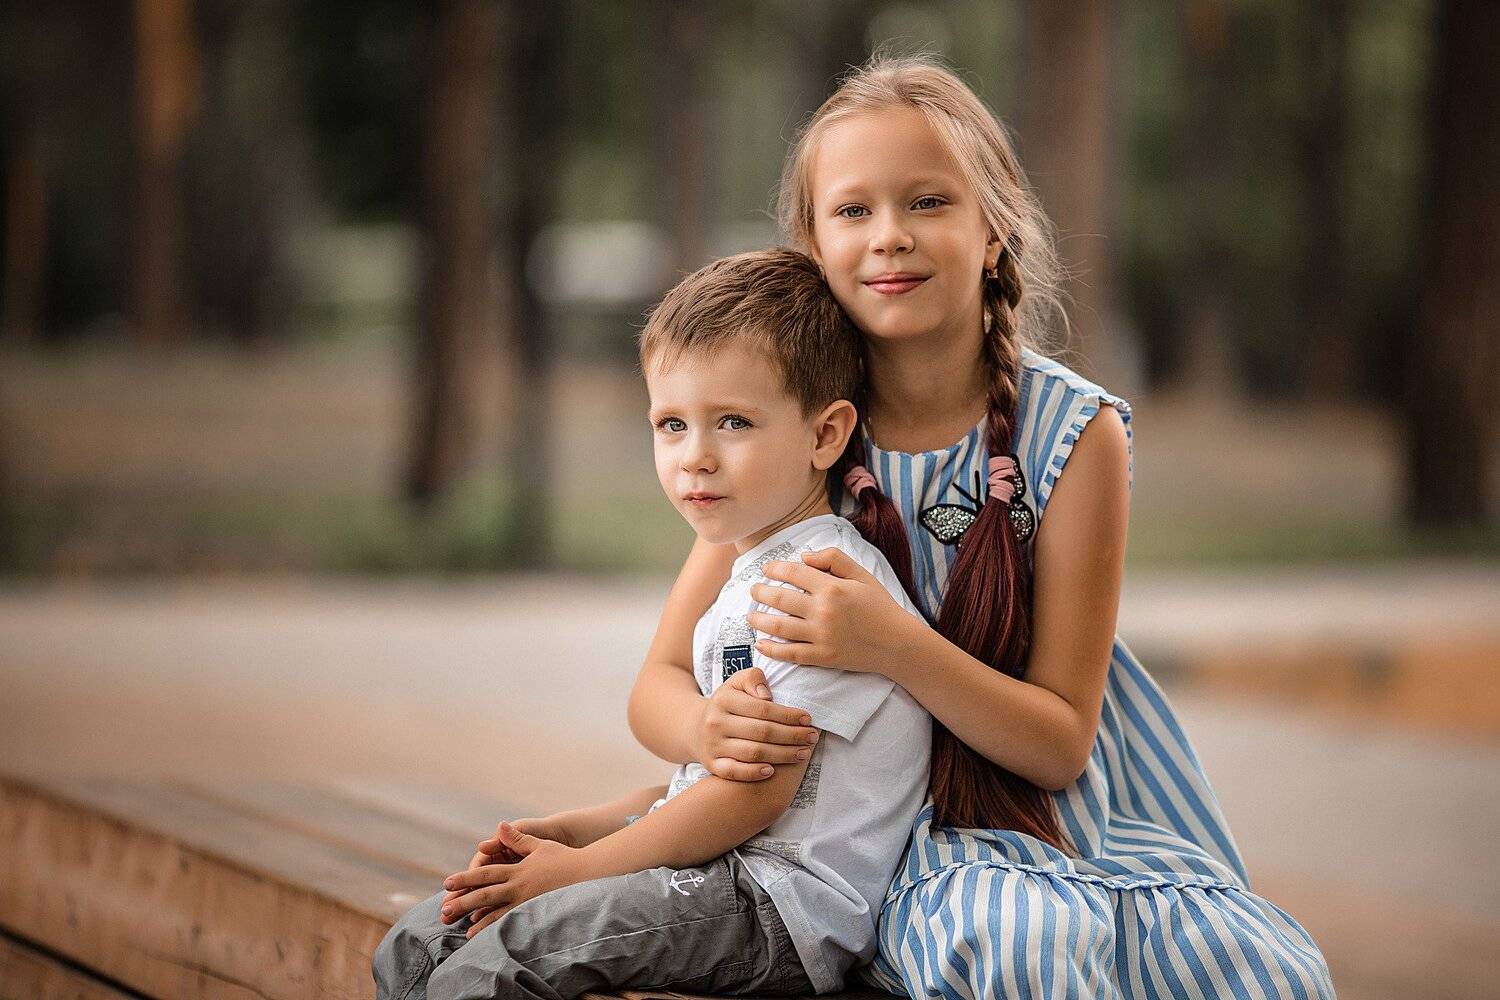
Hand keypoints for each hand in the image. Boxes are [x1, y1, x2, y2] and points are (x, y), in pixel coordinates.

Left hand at [440, 822, 586, 937]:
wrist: (588, 872)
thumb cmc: (564, 858)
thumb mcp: (539, 845)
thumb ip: (517, 838)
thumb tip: (499, 825)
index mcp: (518, 869)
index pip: (486, 874)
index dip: (466, 878)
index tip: (448, 884)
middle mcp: (519, 886)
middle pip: (486, 894)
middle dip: (464, 901)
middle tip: (444, 909)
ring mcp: (527, 901)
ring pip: (497, 912)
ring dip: (478, 920)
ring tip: (460, 928)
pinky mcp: (536, 911)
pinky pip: (513, 921)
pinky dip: (497, 928)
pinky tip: (486, 935)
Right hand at [694, 666, 819, 781]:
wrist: (696, 729)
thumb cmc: (728, 704)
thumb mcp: (736, 683)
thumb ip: (753, 679)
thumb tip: (767, 696)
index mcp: (723, 700)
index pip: (763, 709)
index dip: (788, 715)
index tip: (808, 719)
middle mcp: (716, 723)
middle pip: (762, 732)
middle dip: (792, 736)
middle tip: (812, 737)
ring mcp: (713, 746)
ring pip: (753, 753)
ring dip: (782, 755)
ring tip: (803, 753)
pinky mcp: (712, 765)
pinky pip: (733, 772)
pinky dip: (753, 773)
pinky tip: (772, 771)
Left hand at [747, 547, 917, 678]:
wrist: (898, 643)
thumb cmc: (880, 606)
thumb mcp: (862, 574)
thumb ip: (833, 559)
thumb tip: (803, 556)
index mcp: (832, 587)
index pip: (793, 573)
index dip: (775, 569)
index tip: (766, 570)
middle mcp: (822, 610)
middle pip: (780, 599)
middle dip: (760, 593)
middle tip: (753, 591)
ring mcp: (821, 636)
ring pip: (778, 626)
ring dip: (758, 620)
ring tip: (750, 616)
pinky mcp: (822, 657)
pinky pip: (790, 653)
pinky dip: (771, 649)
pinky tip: (760, 644)